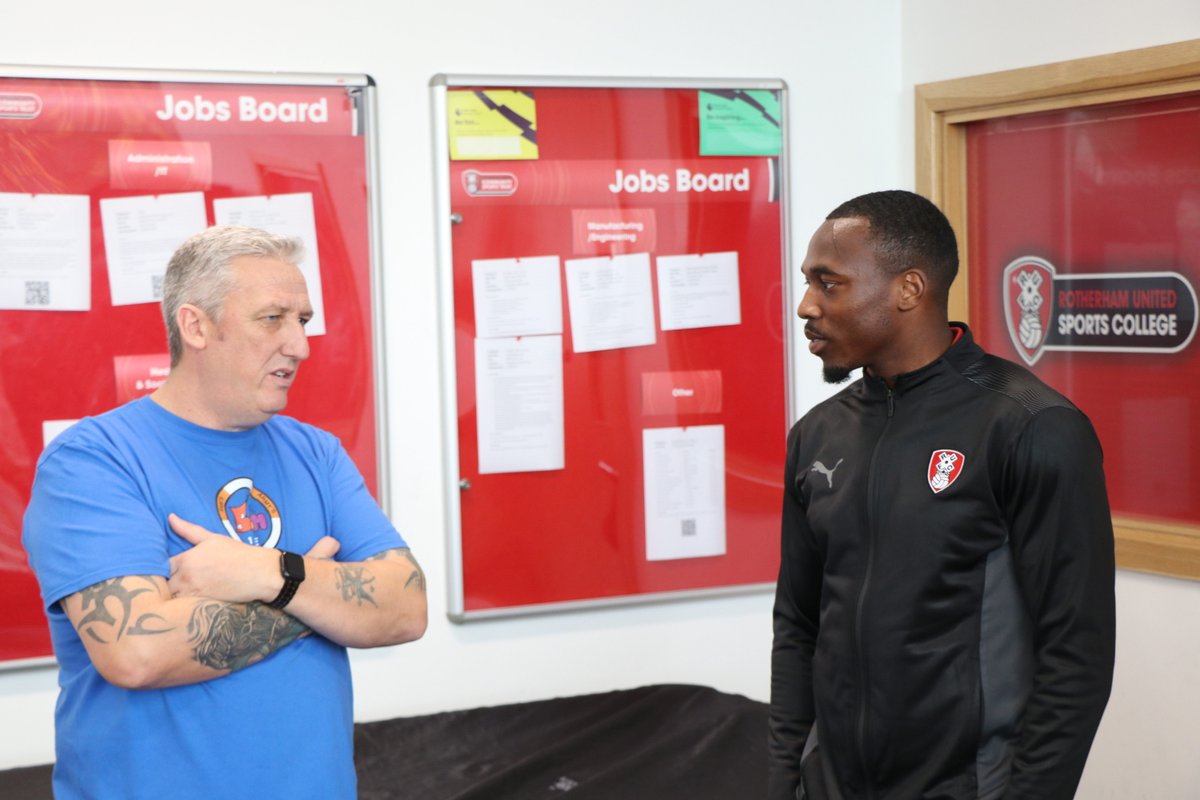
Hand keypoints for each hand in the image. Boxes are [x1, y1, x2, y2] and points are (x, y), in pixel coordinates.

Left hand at [167, 514, 339, 602]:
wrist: (263, 574)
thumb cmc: (239, 554)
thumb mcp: (213, 538)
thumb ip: (188, 530)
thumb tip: (170, 517)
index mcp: (187, 559)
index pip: (161, 567)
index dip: (164, 570)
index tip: (169, 572)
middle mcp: (187, 577)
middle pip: (164, 585)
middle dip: (167, 585)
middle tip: (173, 586)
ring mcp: (194, 594)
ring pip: (172, 600)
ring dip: (174, 598)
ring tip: (180, 597)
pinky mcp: (203, 607)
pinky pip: (184, 609)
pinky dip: (184, 608)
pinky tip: (190, 605)